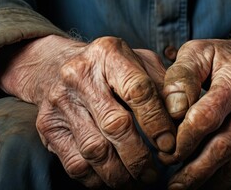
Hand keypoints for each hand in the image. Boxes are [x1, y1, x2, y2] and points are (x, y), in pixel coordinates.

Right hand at [0, 35, 175, 187]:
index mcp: (109, 54)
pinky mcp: (48, 126)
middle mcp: (80, 75)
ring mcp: (61, 101)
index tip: (169, 145)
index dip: (157, 123)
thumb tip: (182, 118)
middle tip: (155, 173)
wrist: (55, 67)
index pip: (138, 91)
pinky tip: (113, 178)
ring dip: (121, 174)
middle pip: (116, 125)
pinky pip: (75, 163)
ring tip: (138, 180)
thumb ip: (162, 85)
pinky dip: (97, 180)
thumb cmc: (108, 68)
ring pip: (95, 149)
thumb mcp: (138, 62)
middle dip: (140, 157)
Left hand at [160, 18, 230, 188]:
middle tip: (171, 183)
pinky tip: (207, 184)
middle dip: (193, 170)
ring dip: (208, 181)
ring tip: (183, 187)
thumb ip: (181, 76)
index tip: (165, 151)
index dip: (184, 139)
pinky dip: (227, 183)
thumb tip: (171, 110)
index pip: (207, 116)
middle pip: (223, 147)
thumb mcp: (200, 51)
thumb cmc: (229, 57)